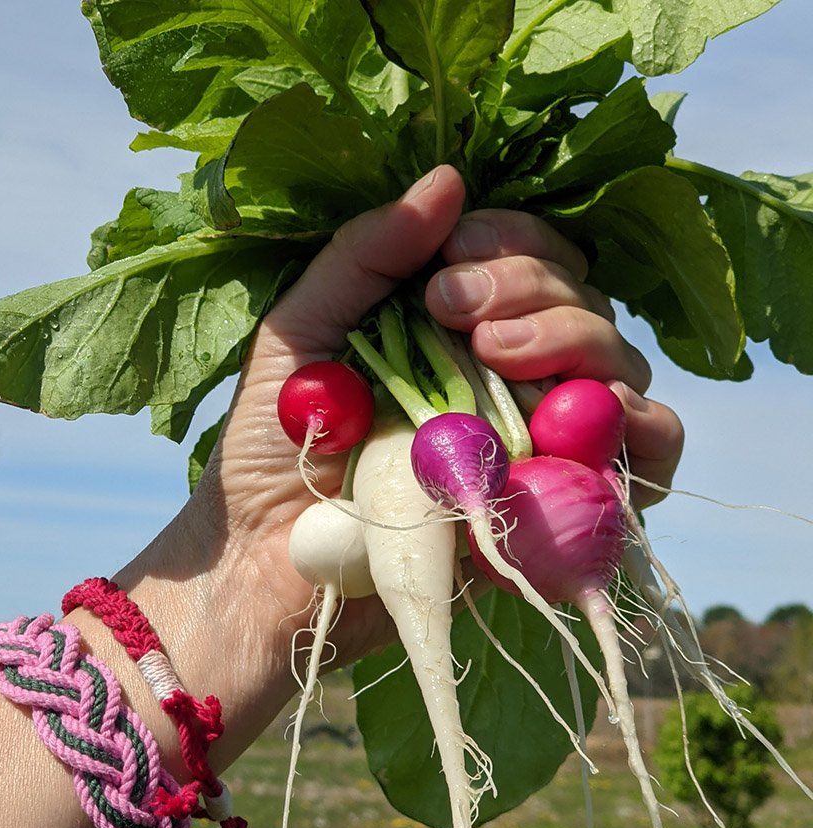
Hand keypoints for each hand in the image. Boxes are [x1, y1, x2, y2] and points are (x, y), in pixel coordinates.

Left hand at [104, 166, 684, 773]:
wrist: (263, 567)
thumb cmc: (268, 451)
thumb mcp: (297, 336)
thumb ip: (362, 257)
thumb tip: (449, 179)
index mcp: (455, 330)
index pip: (529, 259)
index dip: (510, 243)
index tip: (448, 262)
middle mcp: (508, 380)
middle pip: (583, 304)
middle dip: (532, 288)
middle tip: (454, 310)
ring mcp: (539, 446)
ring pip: (619, 371)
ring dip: (578, 343)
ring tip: (496, 354)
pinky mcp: (556, 515)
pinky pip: (644, 464)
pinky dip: (642, 431)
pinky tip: (584, 418)